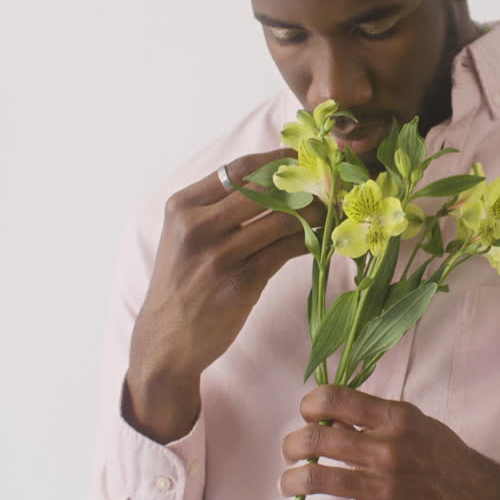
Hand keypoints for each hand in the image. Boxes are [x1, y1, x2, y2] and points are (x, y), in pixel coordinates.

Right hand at [125, 148, 323, 441]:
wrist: (164, 341)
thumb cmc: (183, 283)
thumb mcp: (186, 236)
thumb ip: (219, 207)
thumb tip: (277, 176)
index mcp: (183, 206)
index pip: (240, 168)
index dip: (280, 159)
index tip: (309, 157)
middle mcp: (196, 226)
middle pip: (265, 188)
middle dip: (305, 183)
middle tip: (334, 183)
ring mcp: (218, 256)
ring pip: (282, 218)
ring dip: (315, 212)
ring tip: (335, 210)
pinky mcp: (240, 283)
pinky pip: (286, 250)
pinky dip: (309, 241)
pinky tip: (323, 239)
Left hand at [280, 386, 499, 499]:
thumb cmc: (456, 467)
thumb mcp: (424, 429)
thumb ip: (382, 422)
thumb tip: (335, 419)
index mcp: (397, 419)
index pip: (333, 399)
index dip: (309, 406)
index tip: (307, 417)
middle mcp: (387, 449)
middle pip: (313, 437)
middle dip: (291, 447)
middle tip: (291, 456)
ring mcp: (384, 489)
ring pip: (313, 478)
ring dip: (289, 483)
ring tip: (289, 487)